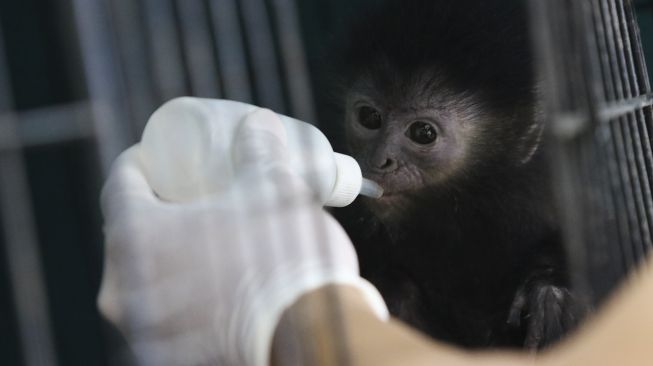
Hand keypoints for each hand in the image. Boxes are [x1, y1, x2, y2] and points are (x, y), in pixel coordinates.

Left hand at [98, 108, 386, 365]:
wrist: (305, 332)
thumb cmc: (281, 257)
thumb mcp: (272, 187)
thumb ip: (259, 149)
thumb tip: (258, 124)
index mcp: (135, 236)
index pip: (120, 183)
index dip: (141, 161)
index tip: (161, 155)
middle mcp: (124, 286)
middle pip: (130, 231)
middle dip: (157, 208)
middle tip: (190, 196)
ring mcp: (143, 328)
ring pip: (146, 275)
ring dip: (168, 254)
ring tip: (205, 240)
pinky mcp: (168, 354)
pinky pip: (166, 312)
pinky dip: (181, 293)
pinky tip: (212, 282)